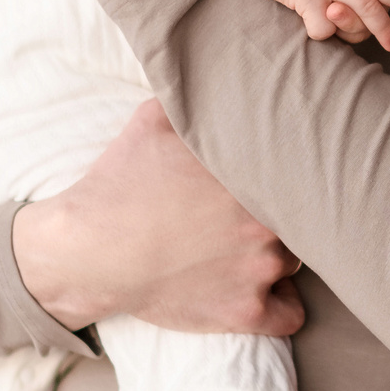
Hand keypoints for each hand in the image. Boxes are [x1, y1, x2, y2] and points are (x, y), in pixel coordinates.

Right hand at [12, 99, 304, 335]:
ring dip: (278, 256)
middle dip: (285, 213)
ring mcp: (260, 269)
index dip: (290, 174)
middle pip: (304, 215)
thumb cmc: (118, 184)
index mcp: (252, 172)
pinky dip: (279, 306)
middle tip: (256, 214)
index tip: (276, 177)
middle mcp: (266, 221)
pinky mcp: (245, 312)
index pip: (303, 169)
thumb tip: (224, 76)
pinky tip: (258, 292)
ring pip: (298, 262)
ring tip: (245, 250)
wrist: (85, 252)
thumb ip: (200, 100)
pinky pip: (292, 314)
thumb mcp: (153, 120)